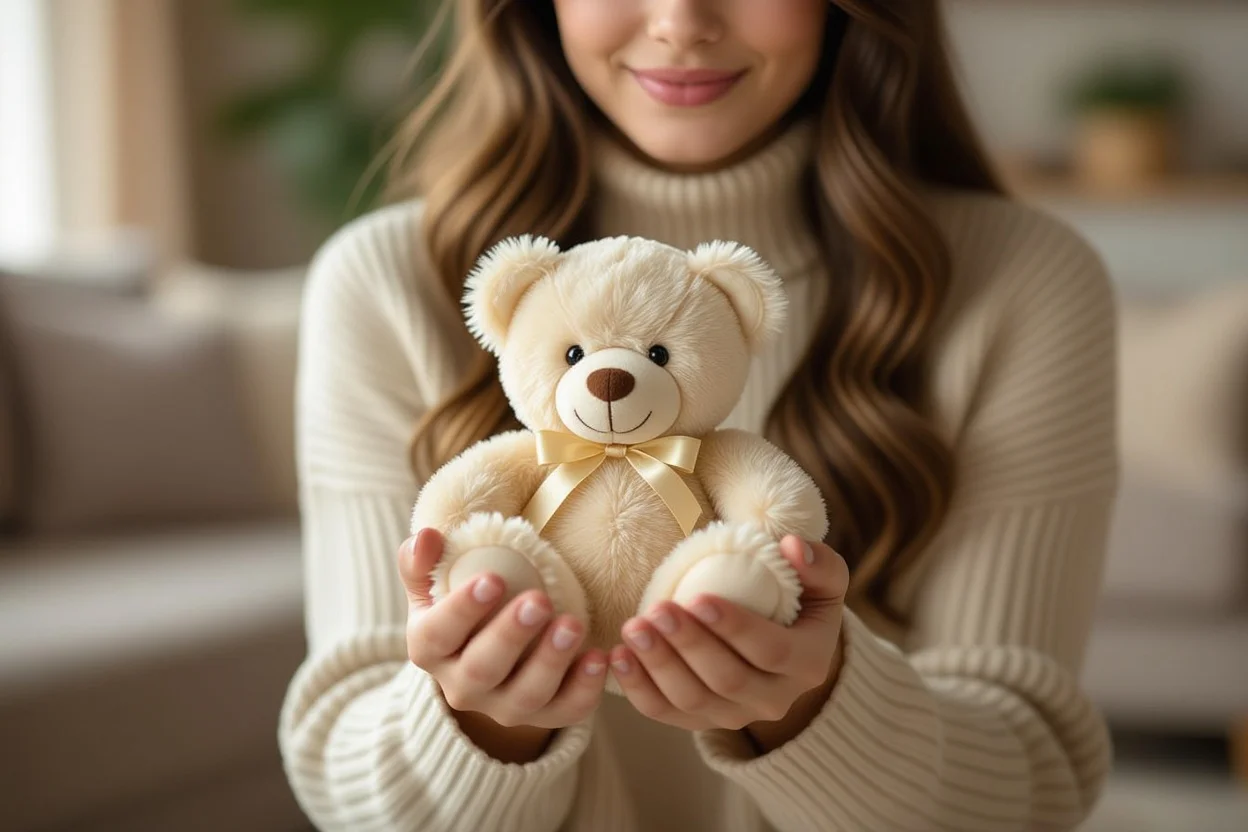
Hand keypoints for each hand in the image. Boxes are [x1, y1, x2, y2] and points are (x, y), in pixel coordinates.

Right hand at [399, 528, 607, 761]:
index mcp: (430, 650)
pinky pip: (565, 711)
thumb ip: (423, 562)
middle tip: (538, 600)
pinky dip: (584, 689)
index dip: (462, 610)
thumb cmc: (463, 609)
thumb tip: (425, 537)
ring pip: (525, 696)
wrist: (490, 655)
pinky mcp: (544, 716)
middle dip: (511, 635)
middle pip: (481, 669)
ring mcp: (503, 706)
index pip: (438, 635)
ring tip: (574, 625)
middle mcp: (462, 687)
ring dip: (550, 661)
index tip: (493, 579)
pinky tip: (599, 658)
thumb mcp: (435, 586)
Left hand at [608, 535, 847, 750]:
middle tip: (657, 610)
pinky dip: (638, 689)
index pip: (771, 651)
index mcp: (808, 665)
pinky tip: (618, 657)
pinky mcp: (701, 721)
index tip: (697, 599)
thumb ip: (819, 564)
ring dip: (658, 664)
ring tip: (633, 628)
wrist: (786, 650)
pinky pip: (665, 712)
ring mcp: (735, 715)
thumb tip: (792, 546)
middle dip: (688, 644)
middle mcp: (774, 700)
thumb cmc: (801, 603)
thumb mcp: (823, 583)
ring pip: (693, 699)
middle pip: (727, 679)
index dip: (733, 628)